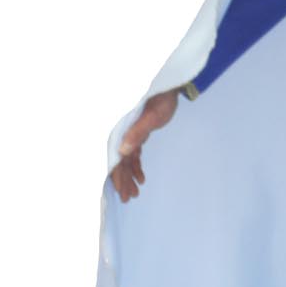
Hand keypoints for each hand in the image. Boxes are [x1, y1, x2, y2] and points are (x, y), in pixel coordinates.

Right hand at [109, 88, 179, 202]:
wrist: (170, 87)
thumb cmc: (161, 99)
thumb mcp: (152, 117)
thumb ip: (137, 132)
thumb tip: (122, 151)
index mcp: (122, 129)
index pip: (116, 157)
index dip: (117, 175)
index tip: (120, 192)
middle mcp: (123, 132)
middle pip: (119, 161)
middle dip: (123, 181)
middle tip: (127, 199)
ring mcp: (130, 133)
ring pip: (126, 159)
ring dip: (130, 176)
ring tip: (135, 193)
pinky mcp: (138, 133)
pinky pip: (134, 154)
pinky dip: (136, 166)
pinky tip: (141, 179)